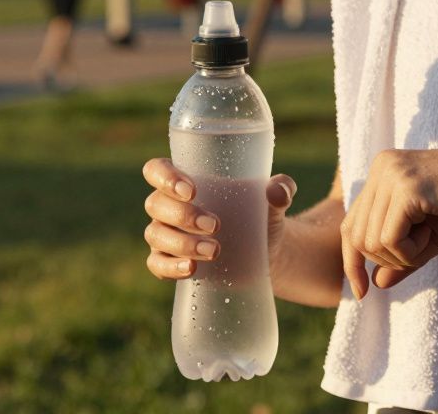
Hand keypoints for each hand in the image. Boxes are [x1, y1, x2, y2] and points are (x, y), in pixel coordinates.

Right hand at [142, 157, 297, 279]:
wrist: (268, 251)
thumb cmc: (262, 214)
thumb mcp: (275, 200)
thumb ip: (281, 188)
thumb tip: (277, 190)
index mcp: (185, 179)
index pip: (156, 170)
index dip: (165, 177)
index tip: (192, 191)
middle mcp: (169, 204)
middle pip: (156, 204)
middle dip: (183, 215)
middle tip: (215, 225)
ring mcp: (166, 234)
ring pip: (156, 234)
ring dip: (182, 243)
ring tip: (214, 250)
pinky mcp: (170, 261)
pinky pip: (156, 263)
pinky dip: (170, 267)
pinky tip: (191, 269)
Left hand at [339, 144, 437, 298]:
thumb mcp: (434, 236)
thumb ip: (403, 256)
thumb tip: (376, 283)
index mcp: (385, 171)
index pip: (351, 224)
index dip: (353, 261)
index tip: (364, 292)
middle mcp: (383, 167)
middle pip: (356, 235)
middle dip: (387, 258)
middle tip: (423, 246)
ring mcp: (393, 175)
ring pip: (370, 241)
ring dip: (402, 255)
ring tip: (430, 236)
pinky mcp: (408, 189)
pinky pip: (389, 240)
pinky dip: (410, 251)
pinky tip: (432, 233)